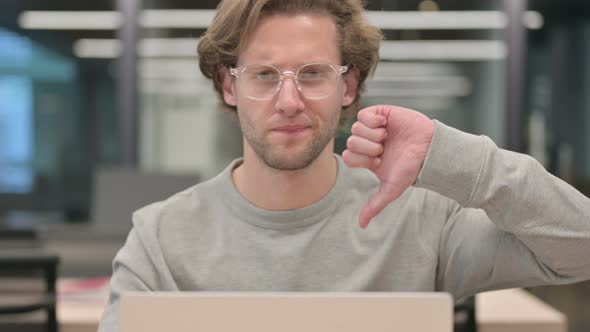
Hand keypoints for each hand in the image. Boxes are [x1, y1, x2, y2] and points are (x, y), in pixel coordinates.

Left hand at [342, 105, 434, 227]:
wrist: (430, 148)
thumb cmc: (412, 168)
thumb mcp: (392, 188)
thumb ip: (375, 205)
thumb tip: (361, 225)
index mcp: (366, 158)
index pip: (348, 156)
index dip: (361, 159)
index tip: (379, 161)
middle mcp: (367, 142)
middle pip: (350, 141)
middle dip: (368, 147)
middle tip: (384, 148)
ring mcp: (373, 127)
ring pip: (355, 128)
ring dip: (372, 134)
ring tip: (387, 137)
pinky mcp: (380, 113)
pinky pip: (363, 114)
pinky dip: (373, 120)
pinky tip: (386, 125)